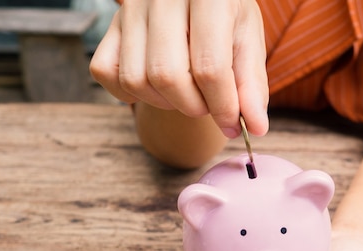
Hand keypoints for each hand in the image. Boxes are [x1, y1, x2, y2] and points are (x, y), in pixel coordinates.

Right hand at [89, 0, 268, 137]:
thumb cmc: (225, 15)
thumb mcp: (247, 40)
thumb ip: (251, 84)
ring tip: (188, 92)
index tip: (234, 125)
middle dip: (194, 106)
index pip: (209, 67)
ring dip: (165, 102)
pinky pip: (106, 72)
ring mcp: (132, 8)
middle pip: (168, 76)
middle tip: (209, 102)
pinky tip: (156, 88)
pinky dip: (129, 93)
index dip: (223, 107)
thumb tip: (255, 127)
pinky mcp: (112, 24)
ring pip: (136, 79)